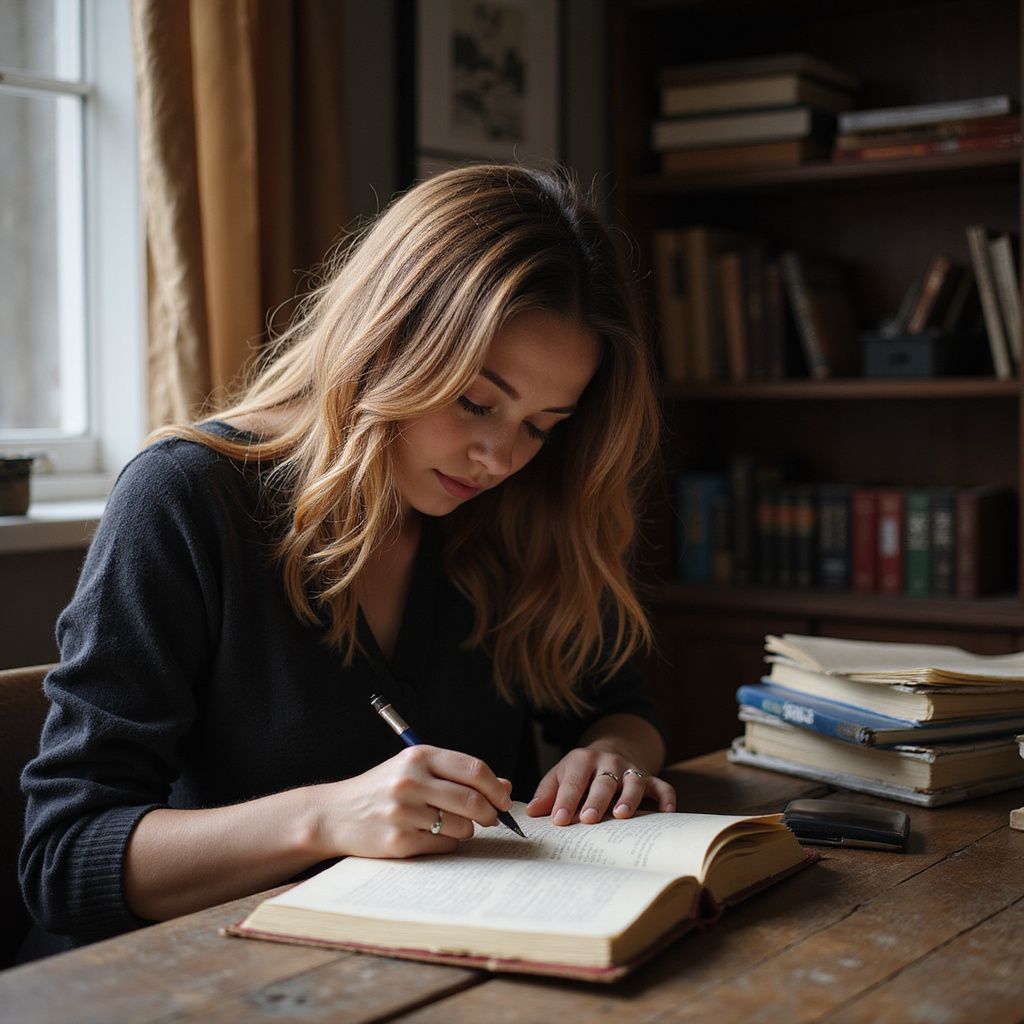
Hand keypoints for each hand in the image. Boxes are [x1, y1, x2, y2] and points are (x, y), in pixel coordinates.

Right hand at [308, 746, 513, 858]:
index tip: (505, 800)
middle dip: (489, 813)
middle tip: (491, 819)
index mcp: (419, 756)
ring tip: (451, 825)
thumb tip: (505, 786)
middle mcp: (410, 780)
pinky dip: (447, 843)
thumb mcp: (417, 769)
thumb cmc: (384, 788)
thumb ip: (458, 774)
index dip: (496, 787)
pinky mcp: (397, 841)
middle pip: (472, 800)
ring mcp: (402, 811)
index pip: (474, 769)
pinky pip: (443, 845)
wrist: (335, 813)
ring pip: (461, 826)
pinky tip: (431, 835)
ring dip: (466, 830)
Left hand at [526, 746, 675, 825]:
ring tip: (621, 816)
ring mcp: (630, 770)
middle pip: (603, 781)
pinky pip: (662, 786)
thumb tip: (532, 812)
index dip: (565, 801)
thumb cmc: (579, 772)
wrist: (610, 752)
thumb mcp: (560, 775)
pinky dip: (666, 798)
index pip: (573, 781)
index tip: (559, 820)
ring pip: (633, 782)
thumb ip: (547, 794)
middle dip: (595, 800)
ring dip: (628, 798)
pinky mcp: (649, 779)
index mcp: (582, 760)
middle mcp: (608, 762)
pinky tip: (667, 813)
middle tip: (589, 819)